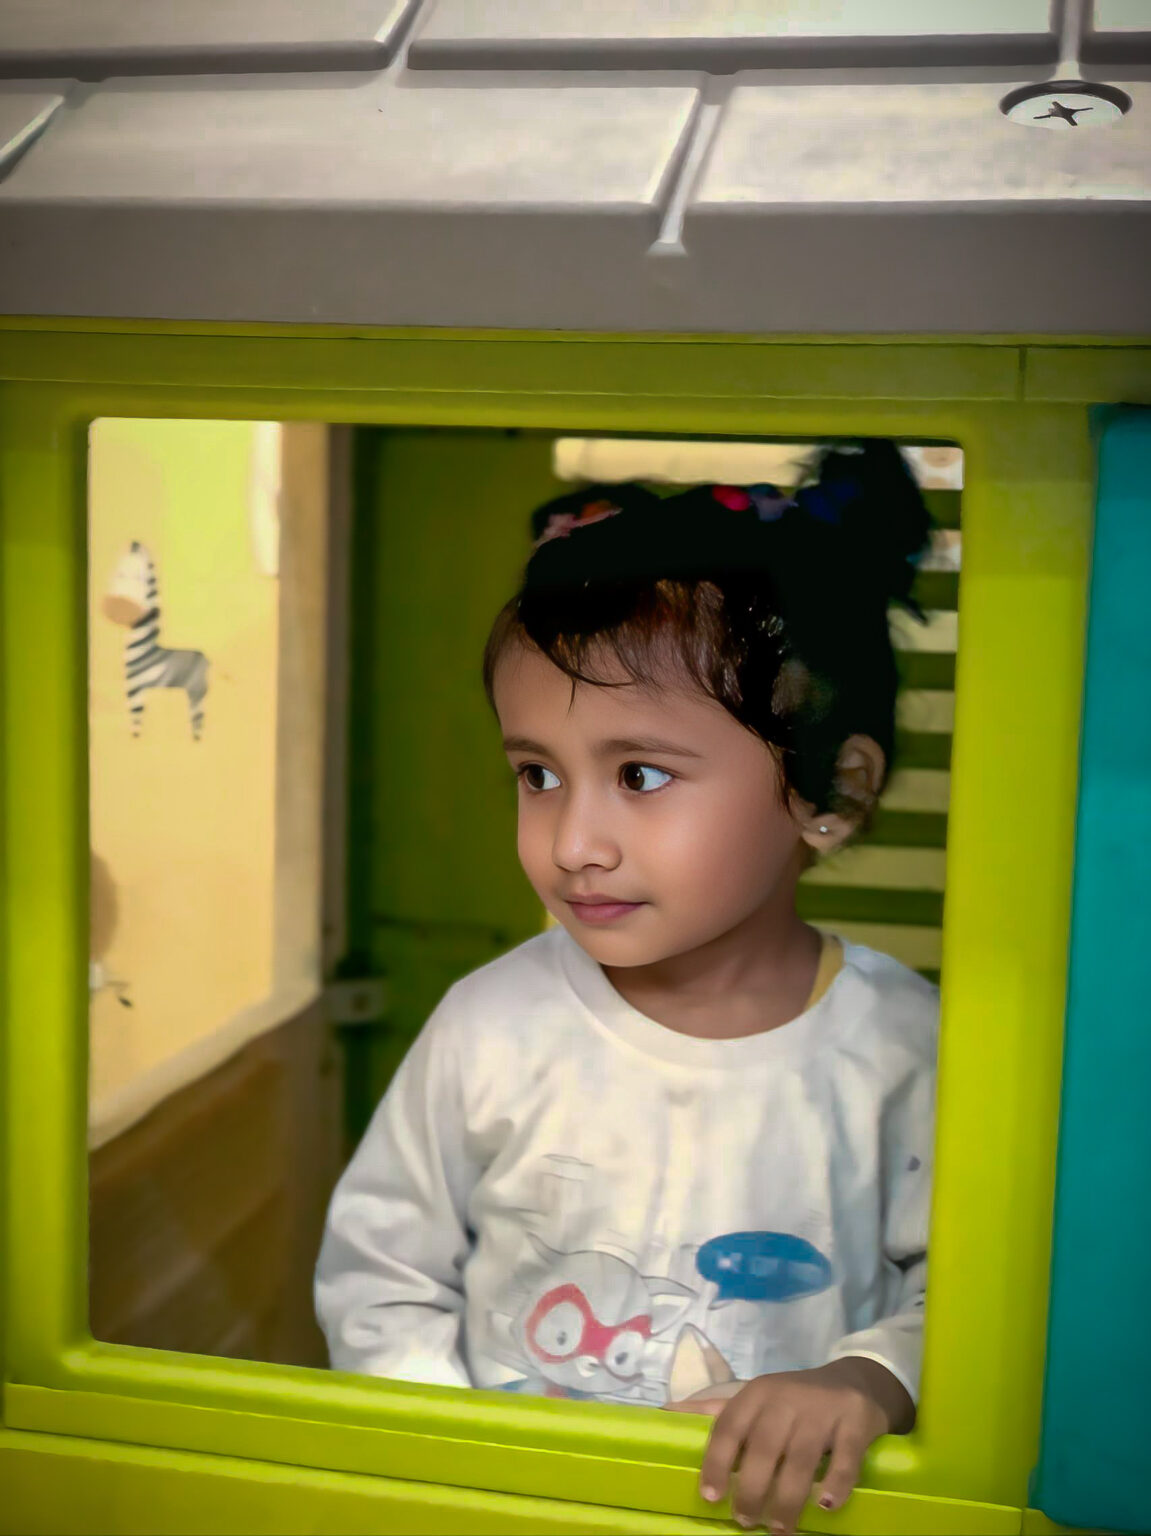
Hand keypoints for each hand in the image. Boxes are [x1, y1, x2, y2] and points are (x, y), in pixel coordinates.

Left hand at [663, 1357, 913, 1533]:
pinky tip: (827, 1505)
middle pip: (763, 1447)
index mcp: (757, 1394)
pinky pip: (845, 1455)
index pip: (729, 1426)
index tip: (710, 1497)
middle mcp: (786, 1398)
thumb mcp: (756, 1399)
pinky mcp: (855, 1420)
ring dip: (788, 1498)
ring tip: (780, 1527)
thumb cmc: (793, 1400)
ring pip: (801, 1457)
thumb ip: (715, 1410)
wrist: (854, 1379)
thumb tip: (664, 1412)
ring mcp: (822, 1409)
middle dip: (752, 1488)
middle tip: (747, 1520)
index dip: (716, 1462)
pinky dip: (836, 1483)